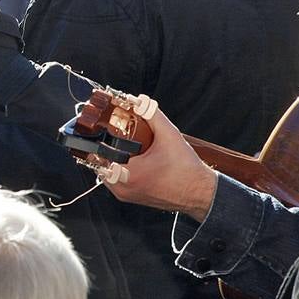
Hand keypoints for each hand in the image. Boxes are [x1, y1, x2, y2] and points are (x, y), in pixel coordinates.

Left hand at [104, 106, 218, 221]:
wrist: (201, 194)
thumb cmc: (187, 170)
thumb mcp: (170, 136)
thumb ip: (152, 114)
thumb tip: (139, 100)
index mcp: (127, 174)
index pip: (97, 153)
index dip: (97, 138)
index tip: (101, 129)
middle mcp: (122, 188)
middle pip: (98, 161)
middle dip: (104, 146)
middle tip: (113, 135)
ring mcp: (125, 195)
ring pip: (105, 172)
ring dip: (110, 158)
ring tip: (121, 146)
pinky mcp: (130, 198)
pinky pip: (114, 181)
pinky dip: (117, 169)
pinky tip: (128, 158)